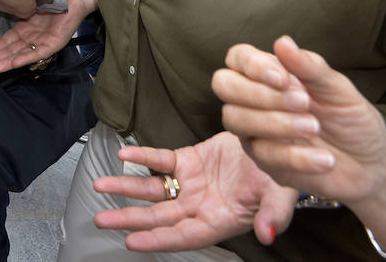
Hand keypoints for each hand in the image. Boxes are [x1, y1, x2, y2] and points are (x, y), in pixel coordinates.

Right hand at [0, 0, 95, 71]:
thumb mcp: (29, 4)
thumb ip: (17, 11)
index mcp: (27, 28)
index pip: (8, 41)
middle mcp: (34, 37)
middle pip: (13, 50)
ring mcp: (45, 40)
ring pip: (24, 53)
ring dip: (9, 61)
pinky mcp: (56, 42)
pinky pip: (39, 52)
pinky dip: (26, 58)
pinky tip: (14, 63)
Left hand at [93, 132, 297, 250]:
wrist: (280, 144)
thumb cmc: (285, 177)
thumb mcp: (282, 195)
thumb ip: (272, 216)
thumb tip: (268, 235)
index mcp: (219, 221)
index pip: (183, 236)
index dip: (158, 240)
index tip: (131, 242)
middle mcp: (200, 206)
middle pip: (158, 216)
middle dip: (129, 218)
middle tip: (101, 220)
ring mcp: (192, 183)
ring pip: (152, 189)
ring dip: (126, 188)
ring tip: (100, 186)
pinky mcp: (188, 160)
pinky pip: (161, 160)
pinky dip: (143, 157)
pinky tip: (124, 155)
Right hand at [213, 37, 385, 205]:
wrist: (371, 165)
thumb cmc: (352, 120)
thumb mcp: (339, 90)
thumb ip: (310, 68)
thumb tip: (282, 41)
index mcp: (268, 75)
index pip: (238, 58)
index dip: (252, 64)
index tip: (282, 78)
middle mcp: (253, 100)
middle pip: (224, 85)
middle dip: (258, 92)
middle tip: (302, 102)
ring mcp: (254, 130)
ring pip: (236, 119)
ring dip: (275, 122)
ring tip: (314, 128)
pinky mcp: (264, 161)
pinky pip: (264, 155)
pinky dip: (296, 155)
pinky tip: (324, 158)